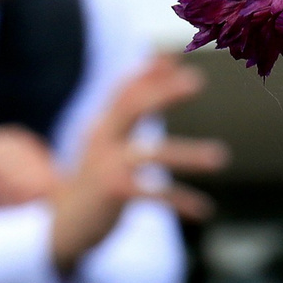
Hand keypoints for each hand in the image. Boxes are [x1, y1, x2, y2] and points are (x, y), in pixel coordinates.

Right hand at [47, 57, 228, 276]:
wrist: (62, 226)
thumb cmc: (94, 181)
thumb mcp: (106, 145)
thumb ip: (125, 115)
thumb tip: (148, 80)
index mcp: (103, 127)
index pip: (125, 91)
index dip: (148, 73)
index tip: (174, 56)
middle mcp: (101, 140)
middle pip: (132, 107)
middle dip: (163, 92)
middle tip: (196, 82)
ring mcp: (105, 166)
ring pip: (151, 154)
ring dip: (187, 154)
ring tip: (220, 157)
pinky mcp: (112, 193)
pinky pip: (153, 194)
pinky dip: (180, 200)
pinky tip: (204, 209)